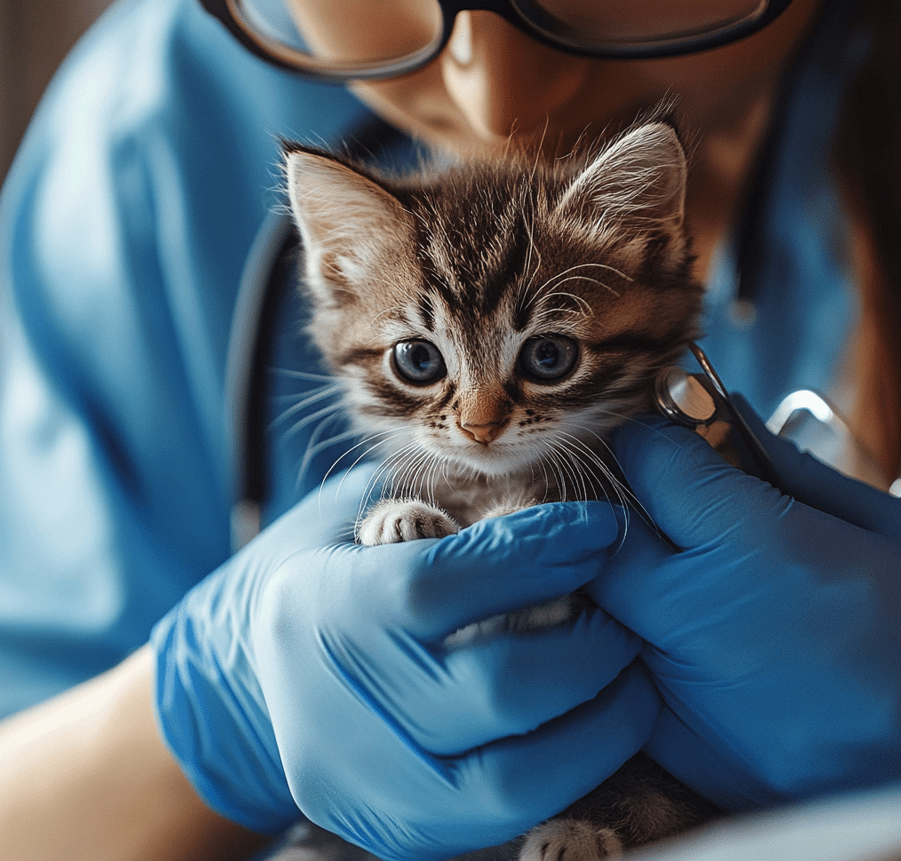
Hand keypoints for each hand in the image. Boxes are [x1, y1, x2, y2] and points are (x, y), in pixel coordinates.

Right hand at [152, 466, 660, 860]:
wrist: (257, 674)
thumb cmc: (328, 573)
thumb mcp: (358, 515)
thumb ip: (441, 508)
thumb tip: (561, 515)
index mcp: (314, 609)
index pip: (438, 584)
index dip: (535, 552)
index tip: (598, 528)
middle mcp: (328, 709)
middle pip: (491, 691)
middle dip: (587, 645)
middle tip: (622, 610)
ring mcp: (359, 786)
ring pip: (509, 778)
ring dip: (597, 721)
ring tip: (622, 671)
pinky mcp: (392, 831)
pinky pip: (501, 817)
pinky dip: (565, 767)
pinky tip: (587, 722)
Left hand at [589, 405, 900, 809]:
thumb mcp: (880, 529)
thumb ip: (792, 472)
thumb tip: (728, 422)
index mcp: (757, 551)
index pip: (651, 464)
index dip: (652, 444)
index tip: (661, 445)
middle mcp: (697, 620)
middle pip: (602, 540)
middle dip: (621, 516)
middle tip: (661, 517)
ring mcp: (680, 692)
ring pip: (603, 610)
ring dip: (628, 586)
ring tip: (686, 588)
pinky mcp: (678, 749)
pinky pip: (624, 676)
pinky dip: (644, 653)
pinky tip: (698, 651)